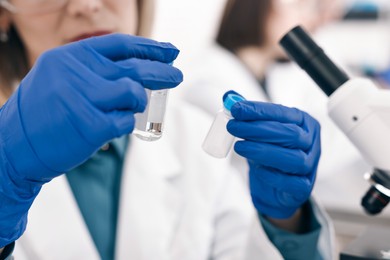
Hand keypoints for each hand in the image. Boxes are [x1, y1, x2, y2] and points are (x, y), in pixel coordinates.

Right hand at [0, 34, 182, 246]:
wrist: (14, 146)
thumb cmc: (42, 113)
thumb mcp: (59, 78)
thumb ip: (93, 70)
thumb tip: (136, 67)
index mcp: (70, 57)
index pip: (120, 44)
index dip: (150, 47)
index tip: (170, 52)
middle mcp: (76, 72)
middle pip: (134, 67)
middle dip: (162, 71)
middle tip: (177, 75)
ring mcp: (83, 98)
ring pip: (133, 92)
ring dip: (140, 101)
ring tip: (134, 106)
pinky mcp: (91, 126)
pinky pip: (124, 121)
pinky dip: (125, 123)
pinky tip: (114, 125)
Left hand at [227, 100, 320, 218]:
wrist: (275, 186)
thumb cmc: (269, 152)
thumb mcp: (258, 131)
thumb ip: (246, 114)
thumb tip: (228, 96)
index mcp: (304, 122)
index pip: (283, 113)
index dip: (259, 111)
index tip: (236, 109)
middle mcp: (311, 142)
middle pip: (290, 134)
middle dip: (258, 129)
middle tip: (233, 127)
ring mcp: (310, 166)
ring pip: (293, 158)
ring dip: (263, 151)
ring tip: (239, 146)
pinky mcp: (304, 187)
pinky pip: (291, 182)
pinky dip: (273, 175)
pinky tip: (257, 169)